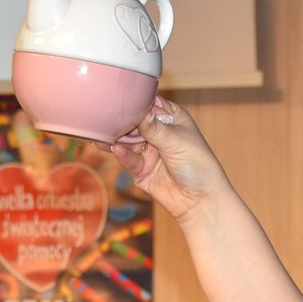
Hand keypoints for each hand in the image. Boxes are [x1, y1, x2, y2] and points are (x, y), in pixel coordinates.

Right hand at [111, 96, 229, 224]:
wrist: (200, 200)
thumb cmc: (198, 165)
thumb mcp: (177, 141)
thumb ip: (155, 128)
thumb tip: (140, 111)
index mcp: (171, 119)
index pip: (149, 104)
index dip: (136, 103)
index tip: (122, 101)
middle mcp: (158, 132)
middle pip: (134, 122)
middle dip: (121, 121)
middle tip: (107, 118)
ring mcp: (148, 151)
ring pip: (127, 140)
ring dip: (116, 137)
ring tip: (101, 133)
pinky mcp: (141, 169)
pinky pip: (128, 159)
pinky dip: (122, 154)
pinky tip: (116, 149)